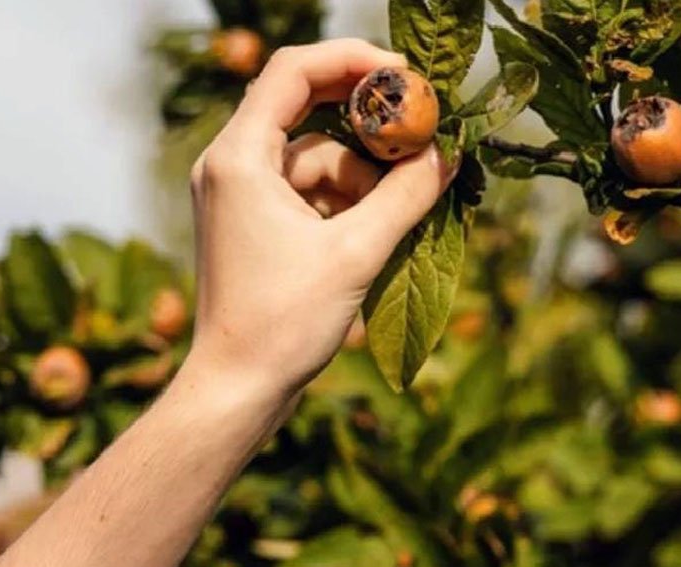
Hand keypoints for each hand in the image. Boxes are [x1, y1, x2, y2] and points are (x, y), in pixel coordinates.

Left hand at [188, 39, 454, 398]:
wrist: (238, 389)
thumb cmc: (282, 323)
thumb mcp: (356, 253)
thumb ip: (405, 195)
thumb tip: (447, 153)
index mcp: (240, 158)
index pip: (293, 72)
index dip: (353, 62)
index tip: (408, 76)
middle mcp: (233, 165)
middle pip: (310, 111)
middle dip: (370, 123)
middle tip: (425, 133)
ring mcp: (244, 195)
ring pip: (321, 157)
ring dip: (368, 177)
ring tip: (409, 208)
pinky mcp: (259, 223)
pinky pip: (315, 190)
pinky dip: (353, 202)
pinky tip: (385, 229)